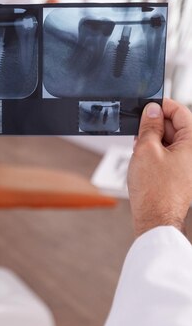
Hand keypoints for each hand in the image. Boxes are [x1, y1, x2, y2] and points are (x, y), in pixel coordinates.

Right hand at [127, 98, 191, 235]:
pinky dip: (156, 153)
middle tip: (139, 128)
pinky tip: (142, 158)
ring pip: (172, 141)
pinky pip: (170, 155)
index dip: (162, 106)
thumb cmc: (155, 191)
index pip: (181, 112)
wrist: (156, 220)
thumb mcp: (146, 149)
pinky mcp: (182, 176)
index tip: (147, 106)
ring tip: (138, 146)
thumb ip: (149, 125)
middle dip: (156, 125)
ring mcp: (189, 166)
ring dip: (154, 139)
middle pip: (178, 126)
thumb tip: (151, 111)